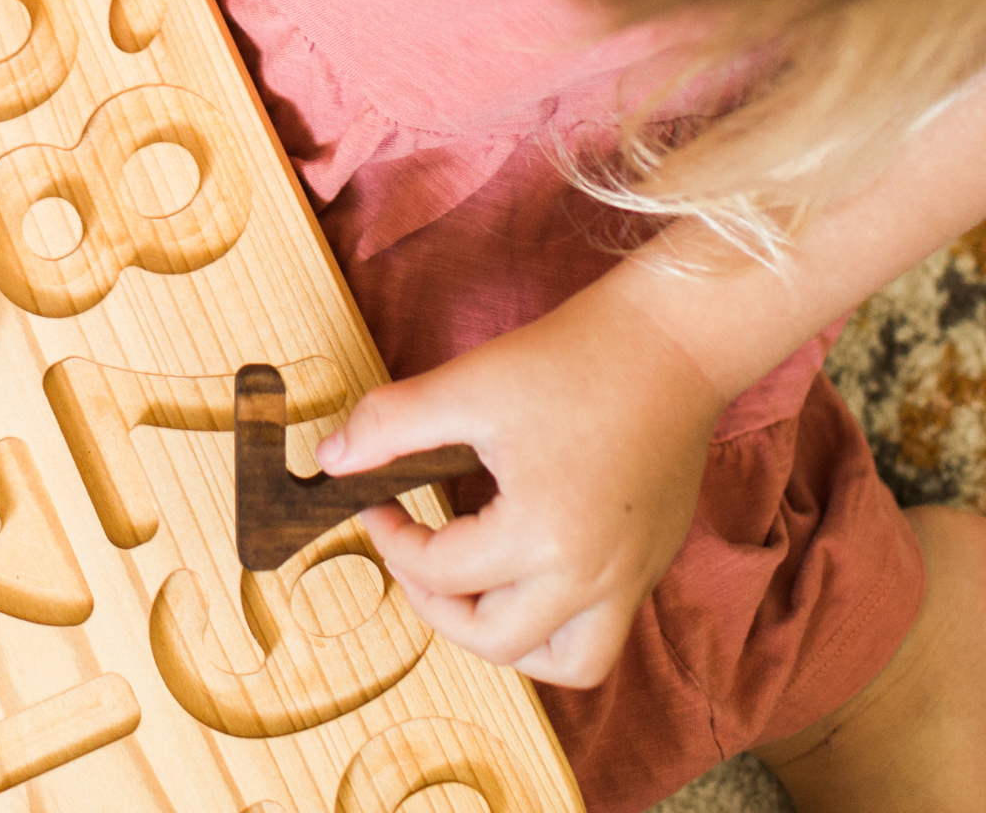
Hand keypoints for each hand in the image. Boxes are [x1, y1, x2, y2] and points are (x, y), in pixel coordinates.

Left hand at [312, 280, 727, 686]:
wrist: (670, 342)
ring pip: (568, 661)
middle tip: (408, 554)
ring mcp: (632, 577)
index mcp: (544, 538)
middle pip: (498, 641)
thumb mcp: (467, 387)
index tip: (372, 501)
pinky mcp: (652, 563)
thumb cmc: (571, 361)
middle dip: (435, 606)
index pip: (442, 571)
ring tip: (467, 588)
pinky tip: (522, 569)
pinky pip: (601, 629)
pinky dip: (554, 622)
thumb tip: (332, 460)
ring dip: (508, 639)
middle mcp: (595, 577)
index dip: (390, 539)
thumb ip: (390, 425)